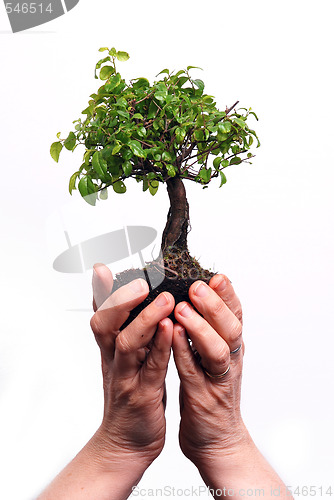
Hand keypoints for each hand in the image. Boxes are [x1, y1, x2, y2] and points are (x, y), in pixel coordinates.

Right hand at [38, 264, 174, 499]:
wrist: (126, 444)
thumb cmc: (132, 396)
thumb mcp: (126, 361)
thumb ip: (127, 332)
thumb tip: (130, 304)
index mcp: (111, 349)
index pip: (101, 314)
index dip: (100, 292)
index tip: (102, 267)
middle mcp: (113, 359)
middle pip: (105, 324)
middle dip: (118, 299)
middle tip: (138, 278)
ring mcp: (126, 377)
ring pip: (127, 343)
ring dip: (144, 318)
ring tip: (165, 298)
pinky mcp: (142, 395)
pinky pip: (151, 367)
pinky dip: (159, 346)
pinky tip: (169, 328)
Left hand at [172, 274, 245, 466]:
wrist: (216, 441)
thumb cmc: (209, 393)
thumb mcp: (212, 357)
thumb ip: (209, 330)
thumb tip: (198, 298)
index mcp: (231, 347)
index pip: (235, 315)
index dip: (228, 295)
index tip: (217, 275)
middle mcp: (230, 361)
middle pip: (231, 327)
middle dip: (215, 304)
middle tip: (200, 284)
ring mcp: (218, 380)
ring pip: (217, 350)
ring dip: (200, 327)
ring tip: (182, 308)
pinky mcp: (203, 398)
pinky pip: (193, 373)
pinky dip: (184, 353)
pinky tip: (171, 336)